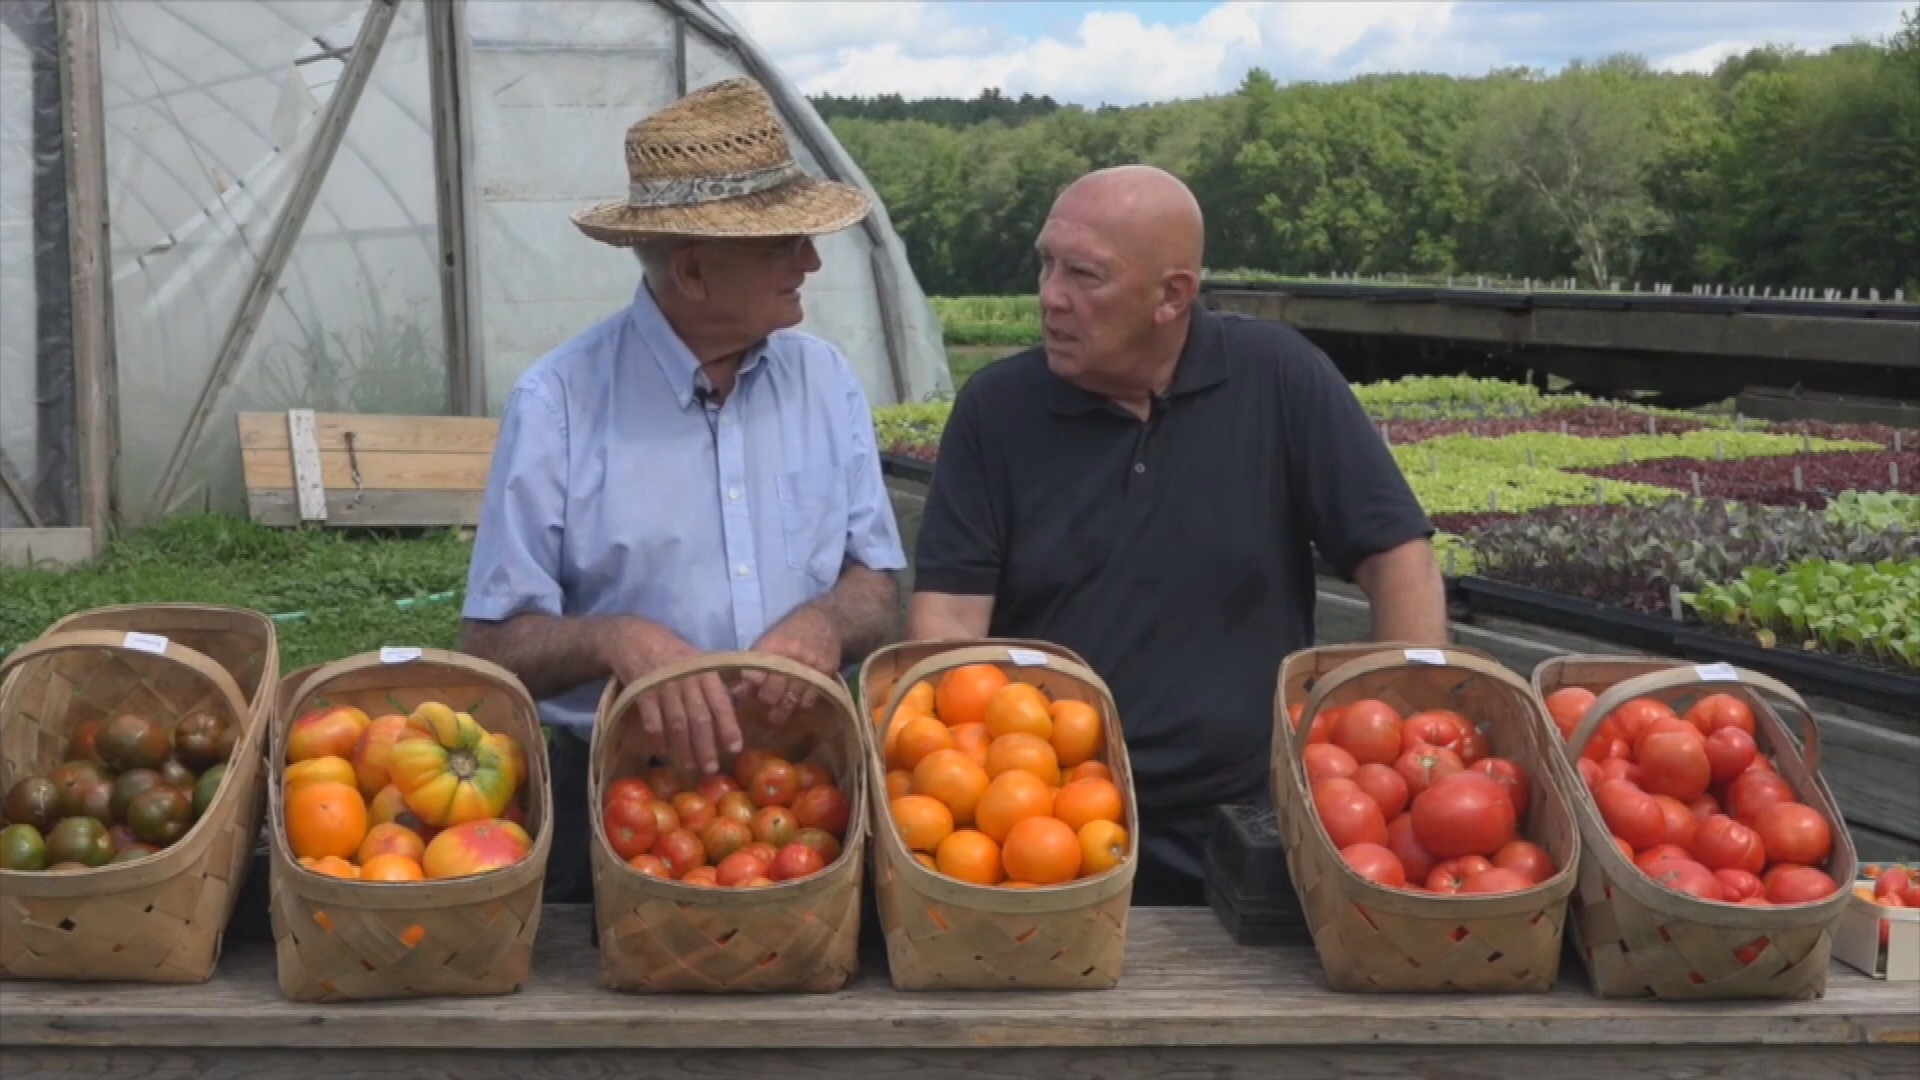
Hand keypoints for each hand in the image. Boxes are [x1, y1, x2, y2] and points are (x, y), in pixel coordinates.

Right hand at [605, 620, 742, 775]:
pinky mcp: (643, 693)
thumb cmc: (675, 657)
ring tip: (691, 767)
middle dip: (707, 747)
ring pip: (678, 725)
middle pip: (700, 719)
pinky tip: (664, 753)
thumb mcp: (700, 663)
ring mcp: (664, 687)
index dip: (728, 728)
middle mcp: (687, 681)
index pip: (721, 704)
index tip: (735, 749)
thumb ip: (715, 686)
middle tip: (711, 769)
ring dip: (685, 749)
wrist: (638, 640)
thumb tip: (733, 713)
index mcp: (706, 674)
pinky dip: (659, 740)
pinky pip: (653, 722)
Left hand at [739, 604, 841, 726]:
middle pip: (773, 692)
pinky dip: (800, 705)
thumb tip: (737, 693)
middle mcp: (791, 656)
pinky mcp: (825, 674)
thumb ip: (754, 665)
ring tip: (776, 714)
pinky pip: (810, 699)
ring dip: (782, 709)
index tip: (746, 695)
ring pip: (792, 700)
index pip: (756, 674)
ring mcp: (810, 666)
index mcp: (772, 646)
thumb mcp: (768, 640)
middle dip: (767, 701)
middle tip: (765, 704)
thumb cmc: (790, 632)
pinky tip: (796, 703)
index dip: (750, 688)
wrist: (825, 620)